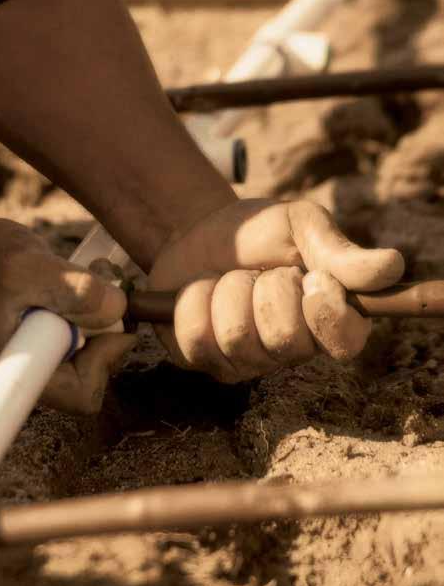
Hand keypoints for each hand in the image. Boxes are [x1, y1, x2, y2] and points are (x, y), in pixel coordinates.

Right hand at [0, 218, 134, 413]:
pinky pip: (84, 334)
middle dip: (108, 331)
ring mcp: (41, 355)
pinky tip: (85, 280)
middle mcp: (32, 371)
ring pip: (92, 352)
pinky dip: (93, 308)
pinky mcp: (47, 337)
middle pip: (94, 374)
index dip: (104, 361)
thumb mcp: (29, 267)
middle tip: (105, 287)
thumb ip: (74, 290)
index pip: (81, 396)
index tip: (106, 319)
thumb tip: (118, 310)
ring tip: (93, 275)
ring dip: (103, 315)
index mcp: (21, 369)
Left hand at [148, 199, 404, 382]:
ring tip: (228, 279)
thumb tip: (391, 267)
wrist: (196, 230)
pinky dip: (194, 301)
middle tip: (259, 272)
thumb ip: (337, 248)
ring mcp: (246, 361)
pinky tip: (201, 292)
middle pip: (284, 338)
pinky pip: (196, 338)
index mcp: (328, 317)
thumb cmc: (256, 232)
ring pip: (236, 337)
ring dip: (226, 292)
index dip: (326, 312)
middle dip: (266, 289)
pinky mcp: (204, 361)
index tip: (312, 277)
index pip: (345, 343)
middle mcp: (292, 348)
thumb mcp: (298, 224)